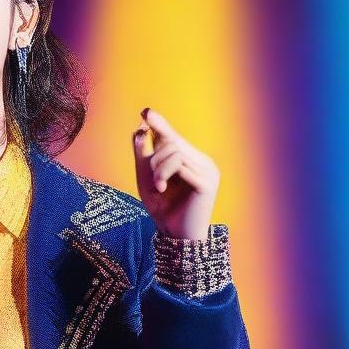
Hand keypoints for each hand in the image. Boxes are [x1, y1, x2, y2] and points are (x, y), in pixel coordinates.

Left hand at [132, 107, 218, 240]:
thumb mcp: (146, 178)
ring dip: (158, 168)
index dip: (160, 124)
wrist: (174, 236)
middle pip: (173, 142)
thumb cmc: (162, 208)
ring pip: (176, 152)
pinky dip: (165, 174)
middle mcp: (202, 162)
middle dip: (155, 158)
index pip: (174, 137)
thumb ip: (144, 155)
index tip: (145, 112)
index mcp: (191, 159)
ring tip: (157, 186)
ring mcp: (208, 172)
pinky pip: (182, 166)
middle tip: (153, 180)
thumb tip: (140, 129)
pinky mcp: (207, 184)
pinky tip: (162, 188)